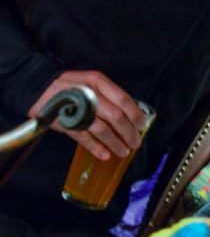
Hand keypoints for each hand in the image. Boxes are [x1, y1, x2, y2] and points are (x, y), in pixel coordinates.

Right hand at [28, 70, 144, 160]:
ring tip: (123, 151)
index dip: (135, 114)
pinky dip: (95, 147)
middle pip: (115, 116)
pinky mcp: (64, 122)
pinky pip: (83, 137)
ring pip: (101, 129)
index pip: (123, 99)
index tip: (142, 125)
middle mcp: (88, 94)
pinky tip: (104, 154)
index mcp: (98, 81)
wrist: (39, 87)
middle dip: (128, 132)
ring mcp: (75, 109)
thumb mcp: (92, 82)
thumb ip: (109, 95)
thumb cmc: (72, 86)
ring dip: (114, 142)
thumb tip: (131, 115)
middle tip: (135, 142)